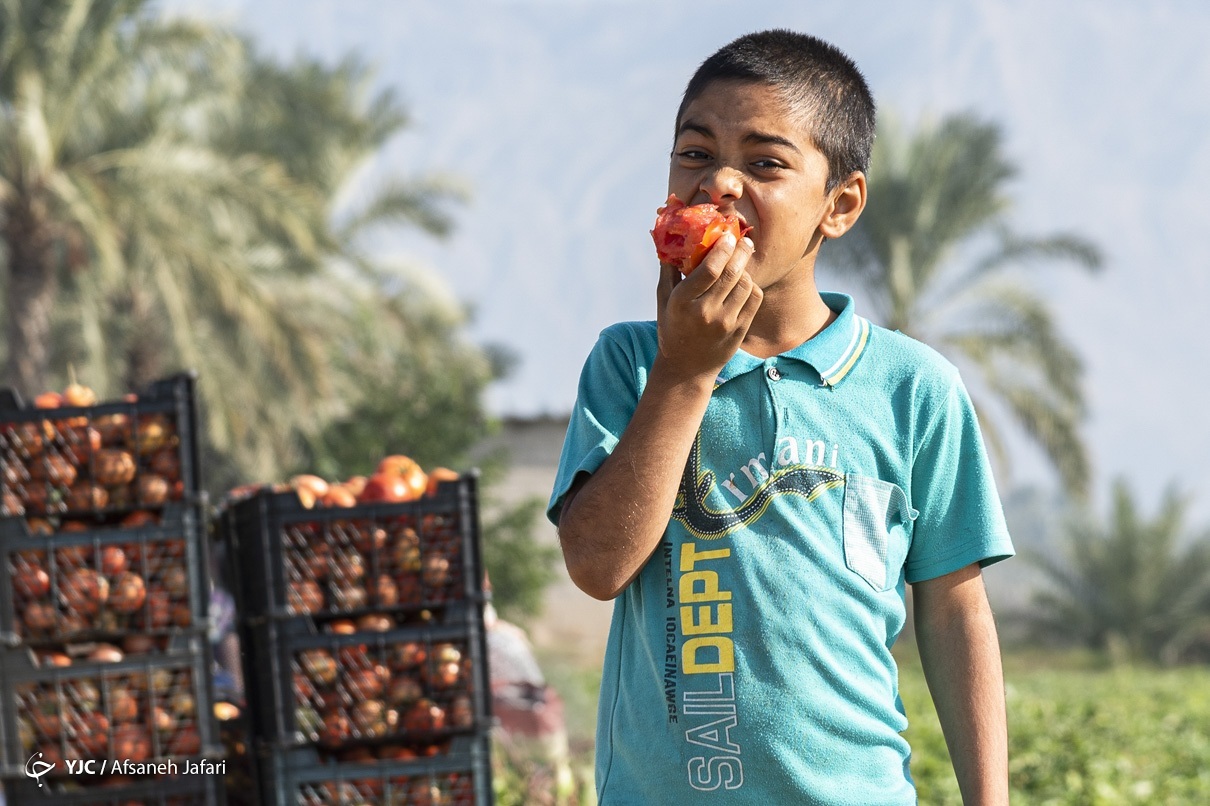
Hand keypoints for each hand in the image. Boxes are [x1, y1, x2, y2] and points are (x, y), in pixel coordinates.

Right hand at [655, 232, 762, 381]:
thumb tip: (670, 240)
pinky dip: (751, 286)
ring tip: (741, 263)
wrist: (686, 370)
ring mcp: (725, 323)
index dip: (723, 249)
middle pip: (731, 273)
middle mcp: (705, 312)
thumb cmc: (672, 329)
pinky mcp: (739, 331)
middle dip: (741, 252)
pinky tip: (744, 283)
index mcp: (682, 302)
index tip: (728, 236)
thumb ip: (668, 271)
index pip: (710, 269)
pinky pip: (754, 299)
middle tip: (744, 240)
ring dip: (745, 269)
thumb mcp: (663, 301)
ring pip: (746, 284)